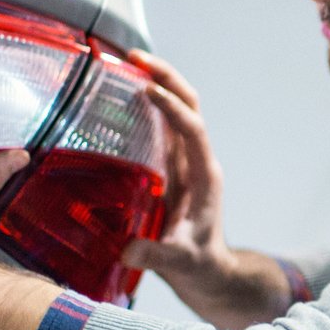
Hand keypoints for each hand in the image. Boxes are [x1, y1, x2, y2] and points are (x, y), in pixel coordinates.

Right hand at [123, 50, 291, 328]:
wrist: (209, 272)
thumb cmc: (199, 266)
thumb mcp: (179, 263)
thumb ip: (157, 254)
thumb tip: (130, 248)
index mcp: (204, 177)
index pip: (193, 131)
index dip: (173, 109)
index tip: (148, 91)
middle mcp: (197, 162)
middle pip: (189, 106)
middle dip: (167, 78)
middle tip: (136, 57)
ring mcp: (185, 162)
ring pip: (176, 111)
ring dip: (158, 83)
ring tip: (127, 61)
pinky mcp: (171, 167)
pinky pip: (161, 126)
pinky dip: (145, 105)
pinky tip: (120, 92)